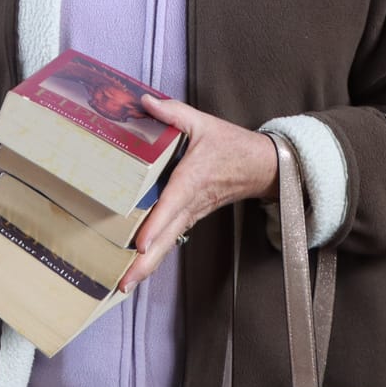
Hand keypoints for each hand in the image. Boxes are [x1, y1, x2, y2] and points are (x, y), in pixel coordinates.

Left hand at [120, 95, 277, 291]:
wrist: (262, 166)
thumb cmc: (231, 145)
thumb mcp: (202, 122)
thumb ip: (172, 112)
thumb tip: (143, 101)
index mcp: (191, 180)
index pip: (171, 206)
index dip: (156, 225)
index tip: (139, 245)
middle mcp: (190, 204)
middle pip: (166, 238)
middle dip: (144, 263)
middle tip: (122, 283)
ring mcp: (191, 215)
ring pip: (168, 244)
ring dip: (147, 266)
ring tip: (124, 285)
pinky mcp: (190, 218)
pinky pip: (171, 239)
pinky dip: (155, 256)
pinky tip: (137, 269)